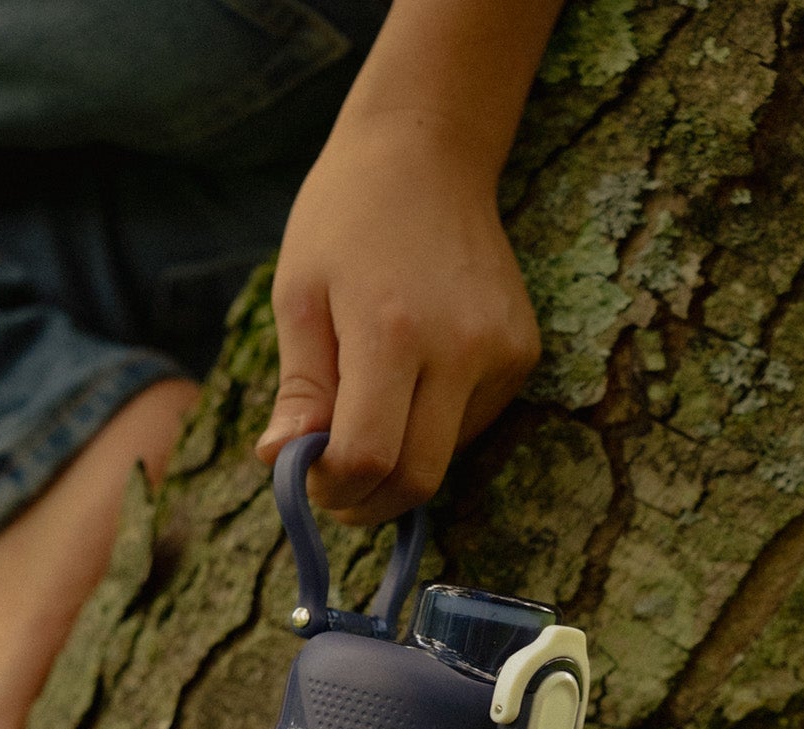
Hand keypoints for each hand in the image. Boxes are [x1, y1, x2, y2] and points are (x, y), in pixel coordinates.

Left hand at [256, 119, 539, 523]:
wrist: (428, 151)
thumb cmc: (345, 218)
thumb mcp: (299, 295)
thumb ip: (299, 388)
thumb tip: (281, 462)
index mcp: (393, 331)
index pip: (368, 457)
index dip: (332, 487)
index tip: (307, 477)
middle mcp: (460, 348)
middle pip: (417, 480)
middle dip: (367, 502)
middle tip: (332, 488)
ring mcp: (501, 354)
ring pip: (446, 460)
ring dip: (398, 465)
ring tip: (364, 419)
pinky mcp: (521, 355)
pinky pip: (471, 429)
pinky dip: (431, 433)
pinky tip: (408, 386)